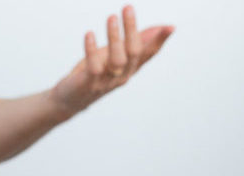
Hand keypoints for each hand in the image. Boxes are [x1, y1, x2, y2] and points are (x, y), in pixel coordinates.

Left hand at [49, 5, 173, 114]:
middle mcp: (123, 74)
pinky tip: (89, 34)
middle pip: (133, 53)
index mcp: (131, 67)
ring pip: (116, 60)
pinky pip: (93, 67)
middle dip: (132, 30)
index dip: (160, 41)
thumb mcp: (118, 54)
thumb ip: (138, 42)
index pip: (149, 53)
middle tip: (128, 7)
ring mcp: (106, 81)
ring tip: (111, 17)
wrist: (72, 98)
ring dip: (114, 38)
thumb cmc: (97, 71)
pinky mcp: (89, 83)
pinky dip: (91, 50)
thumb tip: (159, 28)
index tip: (170, 27)